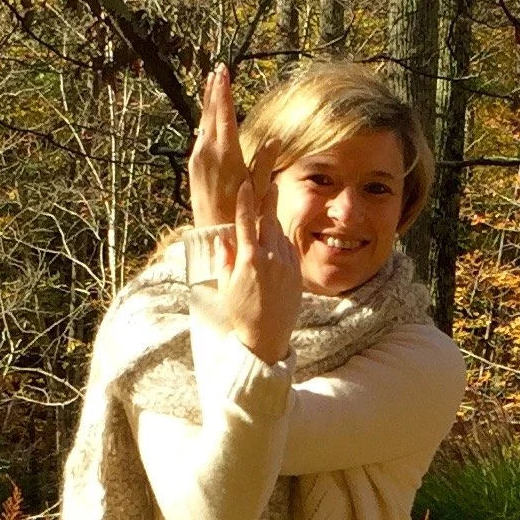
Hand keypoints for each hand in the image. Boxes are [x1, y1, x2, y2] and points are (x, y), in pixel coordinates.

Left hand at [186, 62, 248, 238]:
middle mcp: (208, 152)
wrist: (215, 231)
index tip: (223, 72)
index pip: (224, 114)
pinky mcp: (194, 165)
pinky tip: (209, 115)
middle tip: (217, 69)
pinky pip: (200, 136)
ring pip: (203, 123)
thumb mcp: (259, 187)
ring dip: (209, 103)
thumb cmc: (242, 211)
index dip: (224, 91)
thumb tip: (275, 140)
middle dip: (214, 90)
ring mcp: (198, 158)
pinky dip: (206, 121)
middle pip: (211, 113)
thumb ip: (265, 162)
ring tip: (212, 84)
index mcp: (226, 154)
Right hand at [213, 164, 300, 363]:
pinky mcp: (296, 273)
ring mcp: (286, 265)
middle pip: (268, 220)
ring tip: (266, 218)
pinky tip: (274, 244)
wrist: (266, 337)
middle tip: (269, 182)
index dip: (245, 200)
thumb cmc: (240, 312)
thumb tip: (224, 239)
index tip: (246, 183)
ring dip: (272, 225)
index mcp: (249, 259)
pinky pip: (288, 249)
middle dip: (267, 200)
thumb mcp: (225, 286)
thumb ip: (225, 259)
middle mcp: (270, 258)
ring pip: (279, 234)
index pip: (246, 221)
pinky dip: (280, 242)